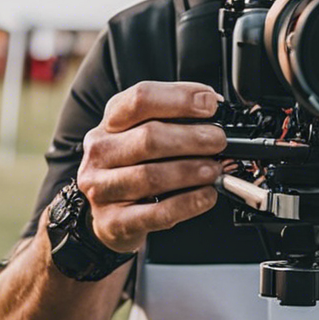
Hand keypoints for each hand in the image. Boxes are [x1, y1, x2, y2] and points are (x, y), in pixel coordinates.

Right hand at [76, 81, 225, 252]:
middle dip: (193, 138)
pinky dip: (188, 203)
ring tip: (214, 170)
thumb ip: (174, 116)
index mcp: (111, 122)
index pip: (141, 99)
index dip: (180, 99)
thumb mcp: (143, 133)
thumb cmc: (133, 166)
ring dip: (191, 171)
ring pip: (151, 176)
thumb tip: (210, 102)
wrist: (108, 214)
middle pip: (148, 138)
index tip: (209, 104)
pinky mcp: (113, 221)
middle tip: (218, 141)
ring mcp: (102, 187)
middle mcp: (100, 151)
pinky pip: (157, 212)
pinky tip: (207, 196)